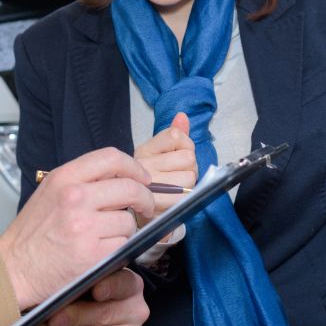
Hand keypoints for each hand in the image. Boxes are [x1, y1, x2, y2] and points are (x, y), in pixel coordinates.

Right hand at [0, 148, 153, 309]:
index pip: (112, 158)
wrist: (14, 268)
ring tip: (108, 236)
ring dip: (126, 230)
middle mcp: (75, 197)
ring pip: (129, 221)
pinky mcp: (93, 253)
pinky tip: (102, 252)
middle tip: (145, 208)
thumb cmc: (31, 234)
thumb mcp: (50, 192)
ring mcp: (85, 225)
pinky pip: (123, 245)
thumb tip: (120, 178)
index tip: (142, 179)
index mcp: (65, 177)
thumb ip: (82, 181)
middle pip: (130, 187)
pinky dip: (119, 250)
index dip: (134, 167)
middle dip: (144, 199)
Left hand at [39, 269, 148, 325]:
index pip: (123, 284)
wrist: (76, 319)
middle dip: (73, 316)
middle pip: (104, 313)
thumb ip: (78, 276)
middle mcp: (136, 309)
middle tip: (50, 317)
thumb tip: (64, 279)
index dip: (109, 287)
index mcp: (130, 284)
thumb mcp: (80, 279)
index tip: (95, 290)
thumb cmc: (78, 293)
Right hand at [134, 112, 195, 235]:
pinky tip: (174, 198)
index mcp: (145, 150)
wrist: (134, 210)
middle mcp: (143, 165)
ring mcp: (148, 185)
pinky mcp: (156, 205)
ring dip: (189, 183)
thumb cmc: (149, 179)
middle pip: (188, 158)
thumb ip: (173, 134)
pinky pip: (185, 196)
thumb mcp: (157, 153)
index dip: (186, 145)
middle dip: (190, 167)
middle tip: (179, 174)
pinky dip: (185, 198)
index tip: (177, 155)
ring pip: (190, 177)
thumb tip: (183, 116)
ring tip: (177, 186)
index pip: (176, 135)